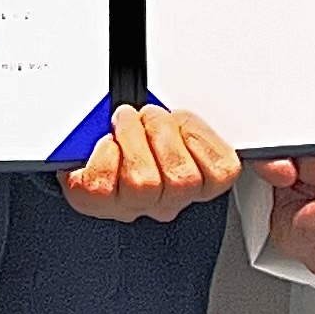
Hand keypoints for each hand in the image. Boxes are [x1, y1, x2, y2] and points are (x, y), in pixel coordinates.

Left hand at [60, 104, 239, 223]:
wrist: (93, 150)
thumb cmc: (139, 134)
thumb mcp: (179, 118)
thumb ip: (193, 116)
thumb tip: (189, 108)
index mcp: (195, 181)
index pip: (221, 173)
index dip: (201, 138)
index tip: (180, 120)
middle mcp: (166, 201)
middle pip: (181, 177)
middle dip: (161, 132)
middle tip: (147, 116)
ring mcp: (131, 205)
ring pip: (143, 180)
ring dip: (132, 138)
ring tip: (126, 123)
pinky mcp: (96, 202)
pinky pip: (104, 180)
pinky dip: (104, 152)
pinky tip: (108, 145)